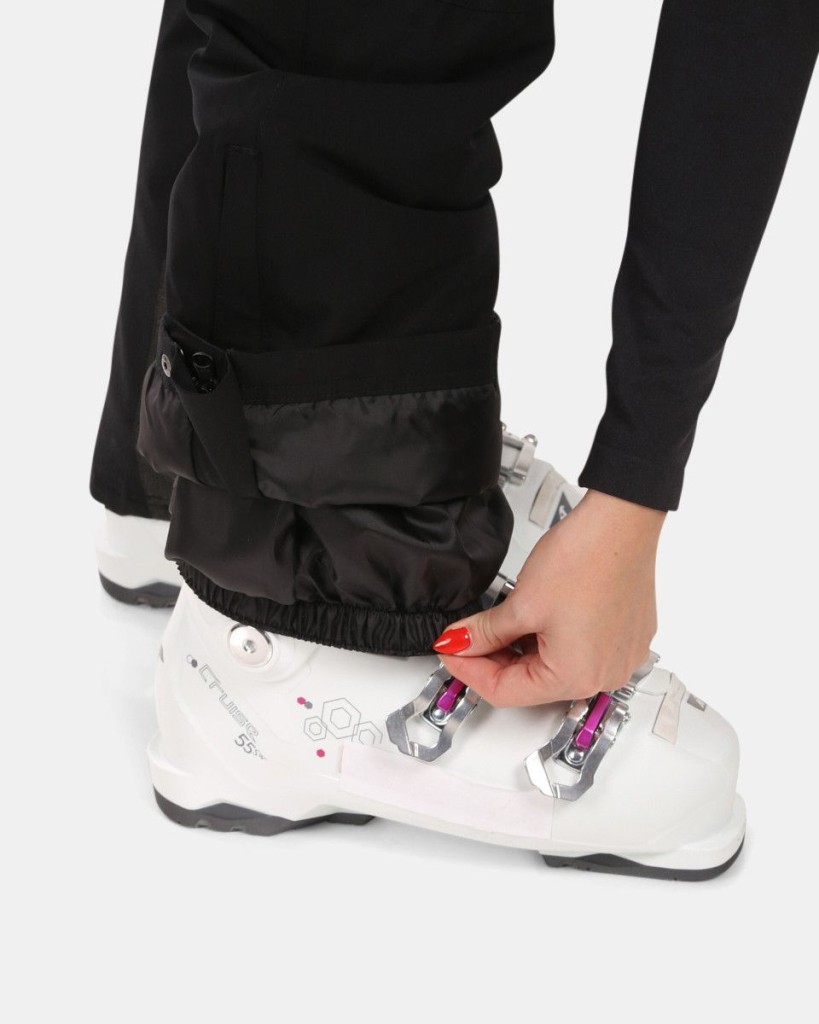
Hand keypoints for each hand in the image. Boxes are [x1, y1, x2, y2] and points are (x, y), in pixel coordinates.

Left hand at [432, 489, 665, 705]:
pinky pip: (579, 650)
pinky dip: (550, 639)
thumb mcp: (520, 603)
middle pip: (531, 682)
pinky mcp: (625, 638)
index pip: (504, 691)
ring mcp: (619, 658)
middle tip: (468, 636)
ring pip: (554, 666)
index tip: (450, 651)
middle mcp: (604, 676)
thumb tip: (460, 643)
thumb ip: (483, 632)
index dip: (469, 670)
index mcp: (576, 677)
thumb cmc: (585, 558)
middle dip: (494, 659)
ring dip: (522, 648)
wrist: (621, 521)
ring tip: (502, 619)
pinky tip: (535, 615)